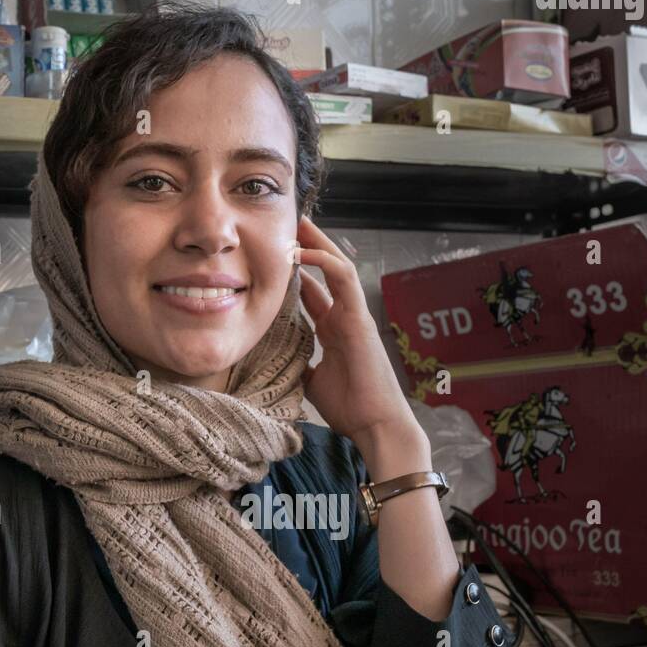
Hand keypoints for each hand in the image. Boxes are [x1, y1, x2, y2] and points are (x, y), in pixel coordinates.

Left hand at [294, 216, 420, 452]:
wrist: (373, 424)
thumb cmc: (349, 408)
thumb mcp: (312, 381)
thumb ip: (298, 363)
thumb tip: (273, 359)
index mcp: (334, 330)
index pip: (313, 292)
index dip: (296, 273)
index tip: (274, 255)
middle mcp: (344, 316)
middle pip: (325, 271)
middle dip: (308, 245)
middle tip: (287, 223)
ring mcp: (354, 314)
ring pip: (338, 265)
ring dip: (319, 243)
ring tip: (299, 222)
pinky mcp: (360, 317)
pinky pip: (345, 279)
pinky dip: (325, 261)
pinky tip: (304, 251)